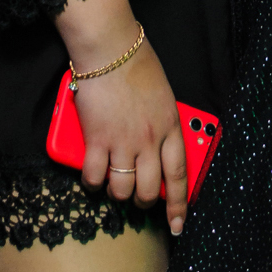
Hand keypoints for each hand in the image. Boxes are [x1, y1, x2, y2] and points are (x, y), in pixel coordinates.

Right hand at [54, 0, 188, 232]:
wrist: (111, 48)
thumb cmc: (137, 63)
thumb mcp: (163, 95)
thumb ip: (163, 123)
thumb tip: (157, 148)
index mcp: (171, 126)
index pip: (179, 175)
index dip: (179, 205)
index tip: (178, 224)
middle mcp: (150, 139)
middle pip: (149, 190)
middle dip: (143, 203)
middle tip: (138, 199)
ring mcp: (123, 142)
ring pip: (122, 190)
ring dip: (117, 193)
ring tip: (113, 185)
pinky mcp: (96, 139)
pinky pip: (94, 177)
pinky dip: (92, 182)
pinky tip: (92, 176)